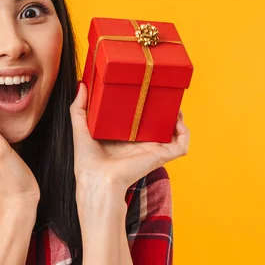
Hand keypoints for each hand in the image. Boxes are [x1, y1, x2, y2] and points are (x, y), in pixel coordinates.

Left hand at [70, 82, 188, 198]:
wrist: (98, 178)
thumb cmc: (88, 159)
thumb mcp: (81, 127)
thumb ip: (79, 107)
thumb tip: (82, 85)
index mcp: (125, 136)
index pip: (139, 118)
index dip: (145, 105)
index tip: (146, 90)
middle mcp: (141, 142)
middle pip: (159, 123)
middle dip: (164, 108)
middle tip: (163, 94)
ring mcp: (152, 149)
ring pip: (174, 132)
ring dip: (178, 118)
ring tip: (174, 104)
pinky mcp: (160, 156)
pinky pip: (182, 145)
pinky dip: (185, 133)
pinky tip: (179, 122)